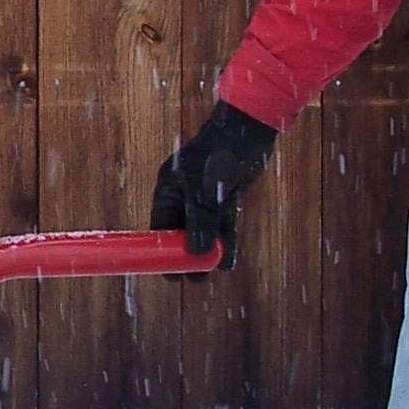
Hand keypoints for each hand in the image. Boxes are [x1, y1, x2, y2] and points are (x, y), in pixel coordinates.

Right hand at [150, 101, 279, 270]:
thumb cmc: (220, 152)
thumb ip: (202, 221)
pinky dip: (225, 240)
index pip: (160, 224)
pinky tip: (227, 260)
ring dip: (207, 252)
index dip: (161, 250)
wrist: (248, 129)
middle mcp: (184, 194)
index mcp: (169, 187)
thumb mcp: (206, 190)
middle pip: (181, 231)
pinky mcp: (226, 197)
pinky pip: (223, 224)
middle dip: (186, 256)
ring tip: (208, 275)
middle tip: (190, 280)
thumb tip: (196, 252)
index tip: (167, 272)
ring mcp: (206, 196)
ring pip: (204, 230)